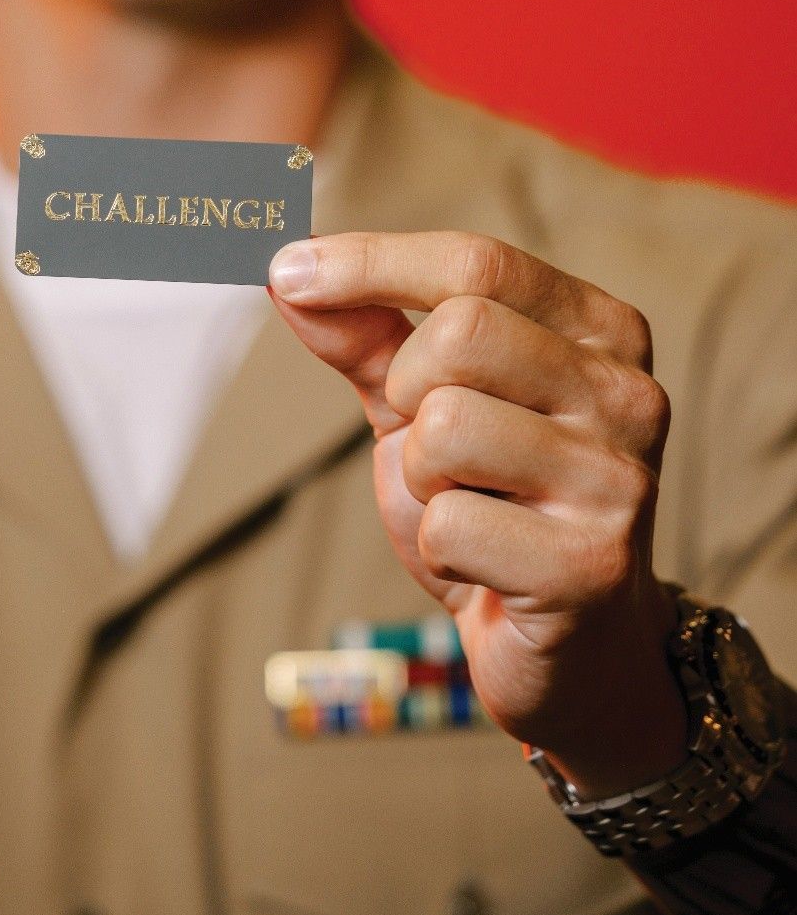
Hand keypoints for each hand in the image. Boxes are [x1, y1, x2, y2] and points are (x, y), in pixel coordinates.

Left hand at [267, 229, 686, 796]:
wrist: (569, 652)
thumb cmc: (494, 507)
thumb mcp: (422, 407)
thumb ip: (366, 336)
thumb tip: (289, 271)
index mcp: (600, 332)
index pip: (476, 262)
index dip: (371, 262)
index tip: (287, 269)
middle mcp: (626, 393)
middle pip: (459, 332)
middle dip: (405, 390)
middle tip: (431, 447)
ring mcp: (618, 479)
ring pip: (444, 426)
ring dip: (421, 478)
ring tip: (468, 508)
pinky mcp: (591, 565)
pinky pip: (448, 524)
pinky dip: (438, 549)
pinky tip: (485, 567)